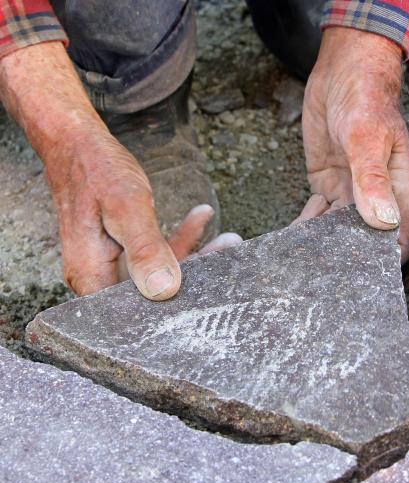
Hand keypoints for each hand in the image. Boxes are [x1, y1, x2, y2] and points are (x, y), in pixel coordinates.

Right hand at [45, 130, 241, 298]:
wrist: (76, 144)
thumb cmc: (95, 169)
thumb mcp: (126, 207)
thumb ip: (144, 249)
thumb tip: (164, 291)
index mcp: (92, 275)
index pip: (137, 308)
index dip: (174, 304)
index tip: (209, 285)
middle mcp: (98, 276)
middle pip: (152, 292)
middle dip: (194, 275)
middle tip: (227, 253)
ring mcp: (110, 264)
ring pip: (158, 272)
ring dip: (193, 254)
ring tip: (227, 239)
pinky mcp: (121, 251)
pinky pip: (155, 253)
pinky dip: (179, 239)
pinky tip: (200, 219)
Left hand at [298, 28, 408, 260]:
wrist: (342, 75)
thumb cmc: (366, 101)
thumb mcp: (368, 138)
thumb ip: (372, 179)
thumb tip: (382, 221)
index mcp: (397, 189)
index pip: (396, 236)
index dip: (383, 259)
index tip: (360, 278)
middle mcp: (374, 196)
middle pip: (363, 238)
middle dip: (345, 256)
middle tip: (320, 276)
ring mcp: (349, 192)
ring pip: (336, 229)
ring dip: (321, 243)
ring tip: (301, 263)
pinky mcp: (326, 184)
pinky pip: (317, 214)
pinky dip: (306, 226)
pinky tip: (292, 239)